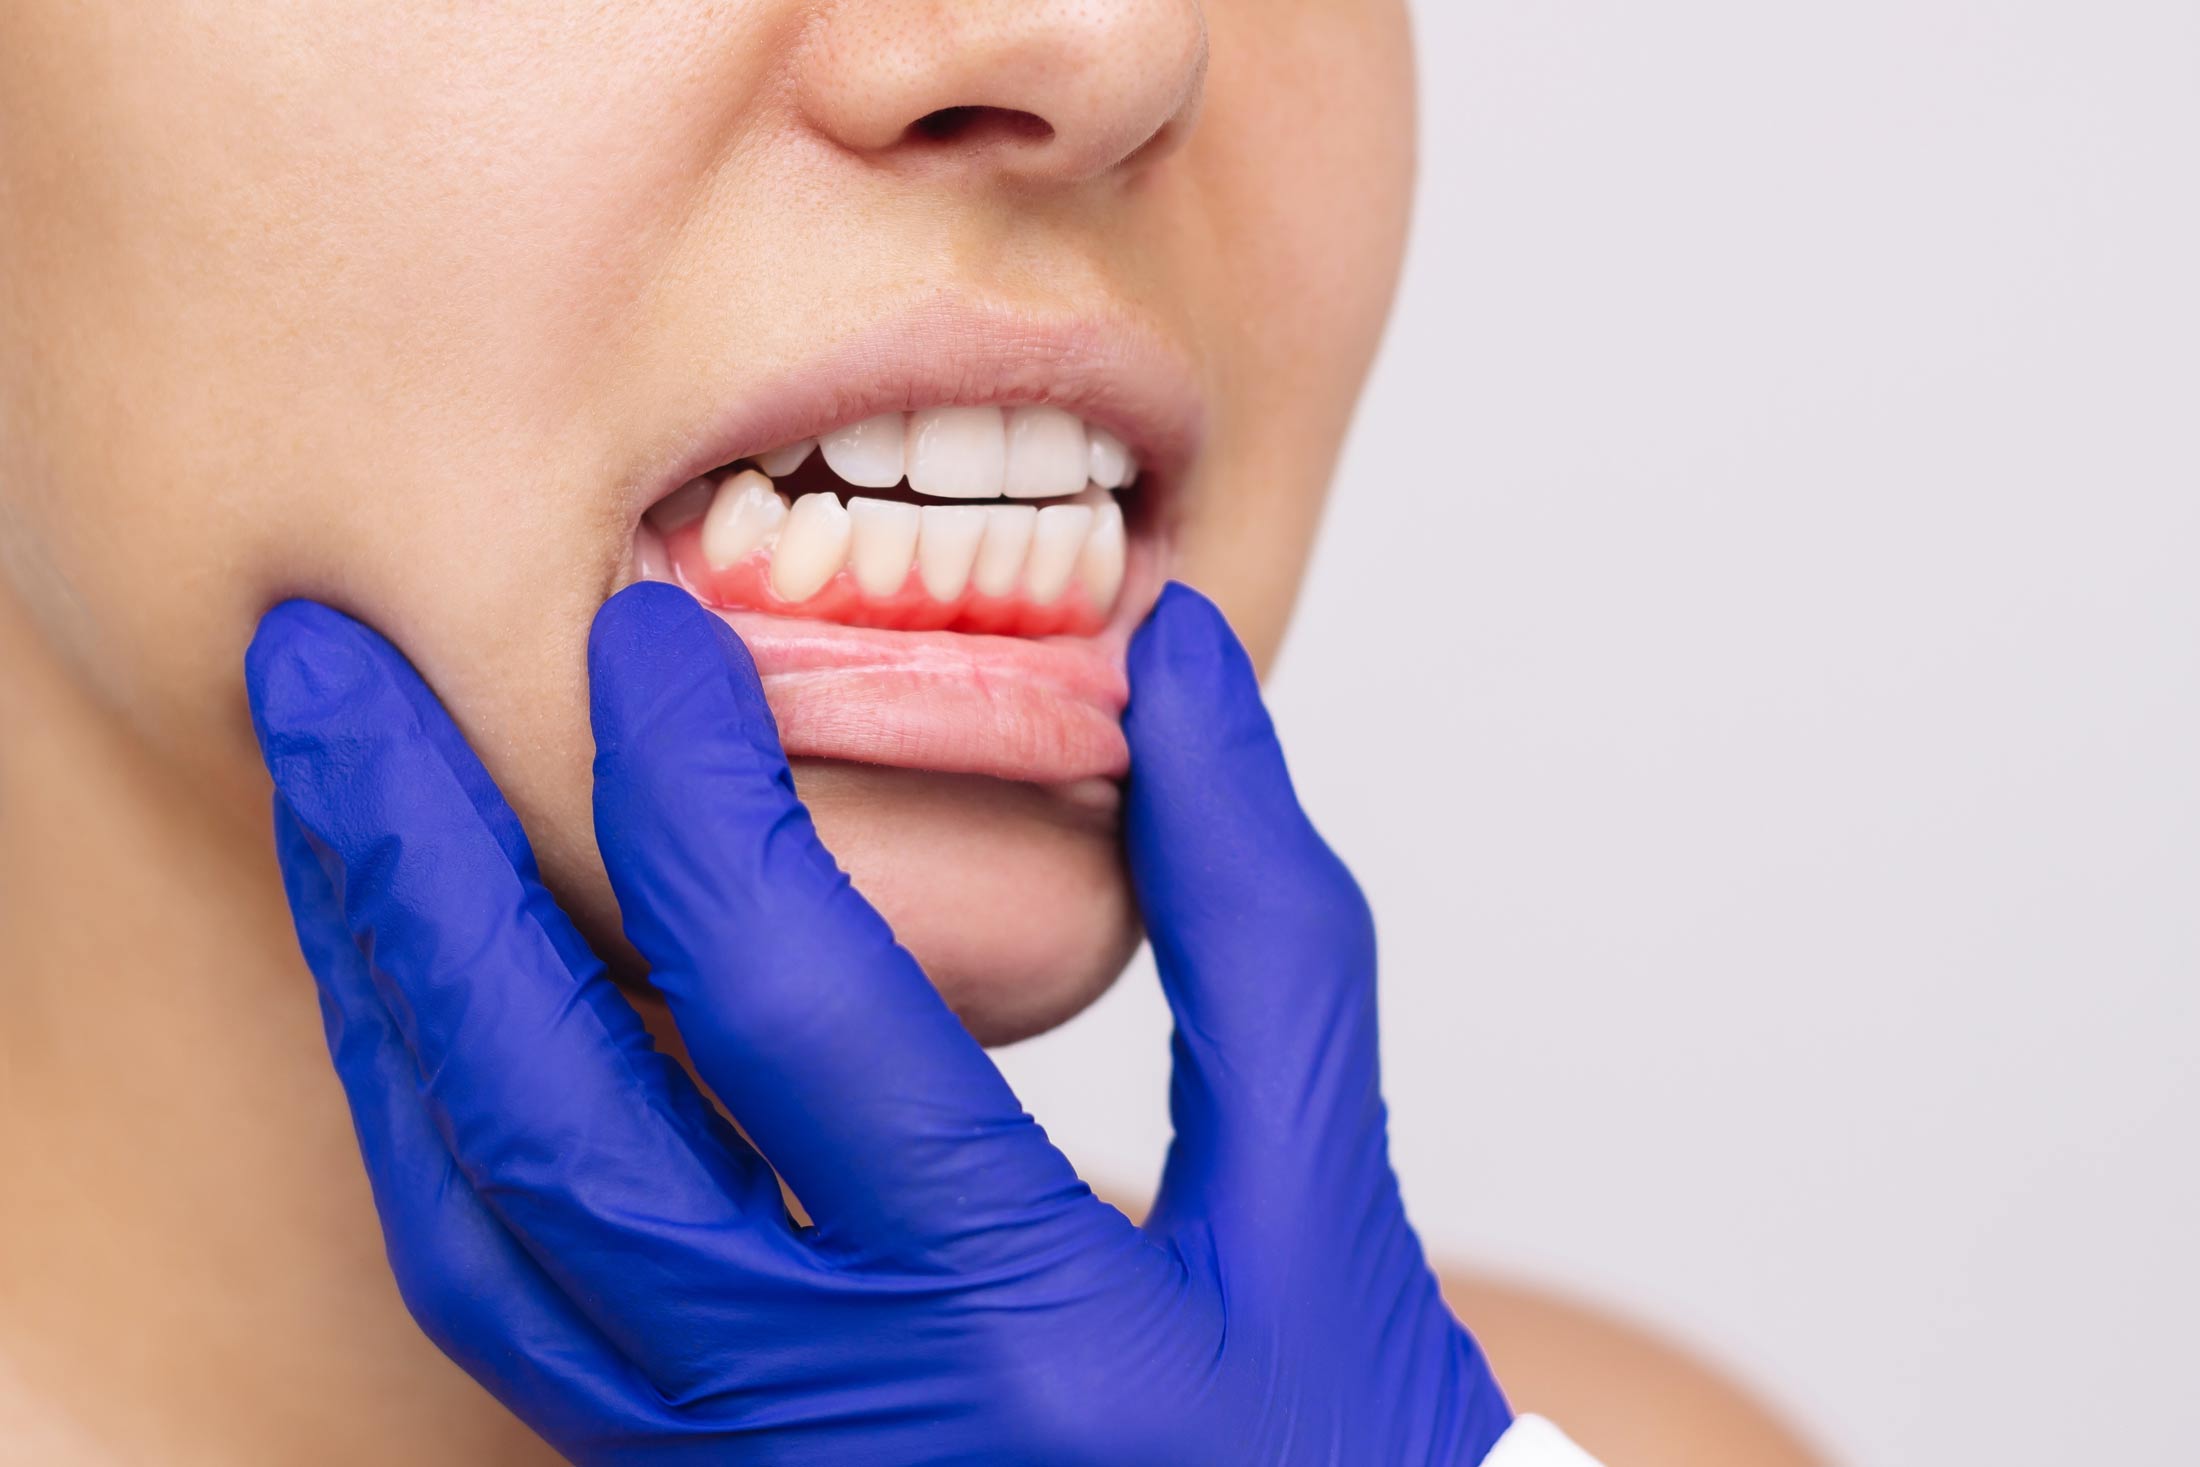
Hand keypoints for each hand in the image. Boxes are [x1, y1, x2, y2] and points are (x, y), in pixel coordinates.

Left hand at [245, 581, 1511, 1464]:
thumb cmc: (1324, 1439)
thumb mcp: (1324, 1185)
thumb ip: (1257, 917)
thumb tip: (1180, 661)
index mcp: (1017, 1326)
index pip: (792, 1004)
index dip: (695, 786)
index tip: (642, 622)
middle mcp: (825, 1416)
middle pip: (541, 1115)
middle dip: (409, 864)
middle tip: (315, 666)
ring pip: (471, 1221)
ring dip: (378, 987)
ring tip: (330, 794)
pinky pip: (493, 1289)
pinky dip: (430, 1109)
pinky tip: (419, 975)